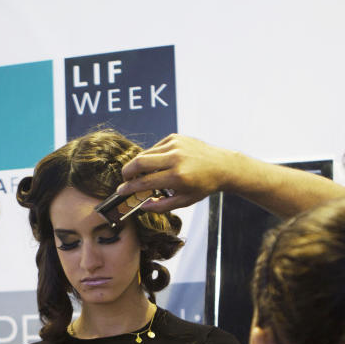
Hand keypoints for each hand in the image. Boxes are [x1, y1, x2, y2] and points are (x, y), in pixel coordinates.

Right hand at [118, 134, 240, 212]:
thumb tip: (142, 205)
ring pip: (145, 153)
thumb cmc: (204, 185)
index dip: (129, 187)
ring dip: (138, 165)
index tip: (121, 191)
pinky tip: (157, 164)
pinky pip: (155, 147)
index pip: (145, 182)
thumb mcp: (184, 201)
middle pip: (139, 162)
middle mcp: (175, 158)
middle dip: (127, 172)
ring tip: (140, 174)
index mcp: (177, 177)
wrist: (222, 166)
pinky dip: (151, 156)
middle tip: (125, 180)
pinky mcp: (175, 137)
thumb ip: (161, 206)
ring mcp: (175, 145)